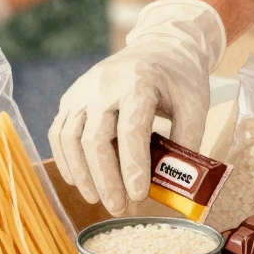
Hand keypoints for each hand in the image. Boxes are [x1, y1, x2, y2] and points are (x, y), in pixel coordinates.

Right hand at [49, 0, 225, 213]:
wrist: (158, 46)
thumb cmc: (178, 79)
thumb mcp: (194, 104)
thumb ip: (186, 141)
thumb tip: (175, 182)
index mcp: (139, 82)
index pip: (131, 129)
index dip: (132, 165)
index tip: (138, 196)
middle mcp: (104, 84)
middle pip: (95, 138)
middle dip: (105, 178)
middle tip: (117, 207)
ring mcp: (82, 90)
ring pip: (70, 138)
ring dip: (82, 174)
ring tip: (96, 199)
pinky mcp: (71, 98)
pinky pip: (59, 133)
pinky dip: (66, 160)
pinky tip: (79, 181)